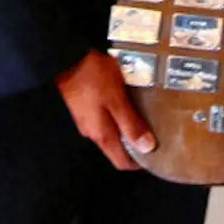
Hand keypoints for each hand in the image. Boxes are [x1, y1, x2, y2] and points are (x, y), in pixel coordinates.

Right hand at [55, 49, 155, 170]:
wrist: (67, 58)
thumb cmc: (92, 76)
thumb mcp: (116, 99)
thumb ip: (131, 123)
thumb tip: (147, 147)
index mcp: (101, 134)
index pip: (121, 161)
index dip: (138, 164)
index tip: (155, 159)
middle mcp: (92, 131)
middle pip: (116, 148)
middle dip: (135, 146)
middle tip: (156, 136)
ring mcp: (86, 119)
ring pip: (111, 132)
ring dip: (127, 128)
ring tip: (145, 117)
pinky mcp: (84, 105)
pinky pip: (105, 117)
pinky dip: (119, 115)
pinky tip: (127, 102)